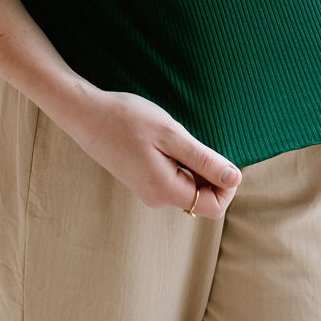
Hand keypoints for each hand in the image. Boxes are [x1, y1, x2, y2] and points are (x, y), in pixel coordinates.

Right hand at [65, 88, 242, 217]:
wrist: (85, 113)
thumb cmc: (127, 119)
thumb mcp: (171, 134)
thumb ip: (204, 160)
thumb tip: (235, 179)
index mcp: (166, 190)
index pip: (215, 206)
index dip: (227, 185)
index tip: (219, 155)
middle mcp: (157, 198)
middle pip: (202, 198)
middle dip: (209, 172)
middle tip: (192, 140)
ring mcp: (147, 191)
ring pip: (187, 186)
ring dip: (192, 164)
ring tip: (173, 137)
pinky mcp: (141, 180)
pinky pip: (173, 179)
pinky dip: (178, 162)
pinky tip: (162, 140)